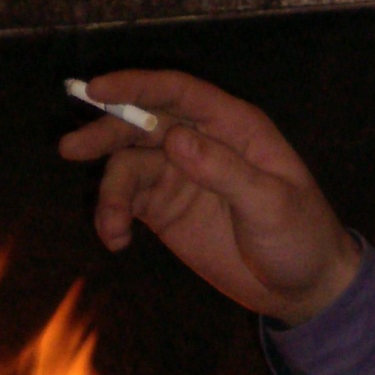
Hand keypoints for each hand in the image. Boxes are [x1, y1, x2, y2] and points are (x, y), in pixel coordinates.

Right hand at [58, 70, 360, 324]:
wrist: (302, 288)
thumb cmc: (301, 238)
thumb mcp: (271, 205)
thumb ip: (225, 171)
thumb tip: (174, 139)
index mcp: (234, 128)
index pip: (179, 93)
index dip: (137, 86)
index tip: (96, 89)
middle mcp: (202, 143)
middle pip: (142, 124)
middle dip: (107, 134)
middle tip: (72, 150)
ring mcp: (180, 175)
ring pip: (128, 165)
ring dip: (111, 194)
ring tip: (112, 229)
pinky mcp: (165, 208)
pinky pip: (127, 201)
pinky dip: (113, 218)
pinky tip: (117, 242)